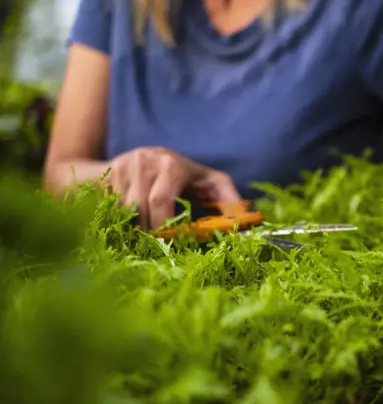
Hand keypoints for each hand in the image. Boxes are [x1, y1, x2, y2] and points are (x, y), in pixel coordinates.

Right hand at [107, 147, 240, 228]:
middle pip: (141, 207)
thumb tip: (251, 221)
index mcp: (173, 164)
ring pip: (125, 209)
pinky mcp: (110, 172)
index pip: (161, 199)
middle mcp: (147, 160)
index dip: (163, 224)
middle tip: (157, 245)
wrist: (143, 158)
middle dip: (150, 230)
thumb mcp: (210, 183)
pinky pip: (112, 205)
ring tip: (147, 235)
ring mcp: (125, 165)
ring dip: (136, 227)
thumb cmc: (186, 177)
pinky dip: (123, 219)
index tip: (169, 241)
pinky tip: (132, 222)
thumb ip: (229, 200)